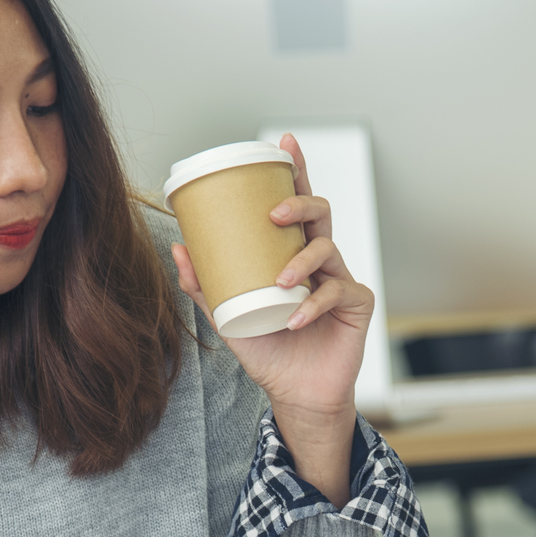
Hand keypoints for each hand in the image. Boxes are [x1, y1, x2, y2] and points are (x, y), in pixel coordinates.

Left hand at [172, 133, 375, 414]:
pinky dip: (313, 305)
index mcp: (293, 253)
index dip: (295, 170)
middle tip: (273, 214)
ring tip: (281, 281)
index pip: (296, 203)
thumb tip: (179, 248)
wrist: (295, 393)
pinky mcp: (356, 304)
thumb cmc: (268, 350)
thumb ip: (205, 286)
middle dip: (299, 201)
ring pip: (329, 247)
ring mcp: (341, 279)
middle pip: (319, 212)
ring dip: (302, 260)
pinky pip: (337, 292)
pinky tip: (295, 319)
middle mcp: (320, 260)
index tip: (283, 143)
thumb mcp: (229, 318)